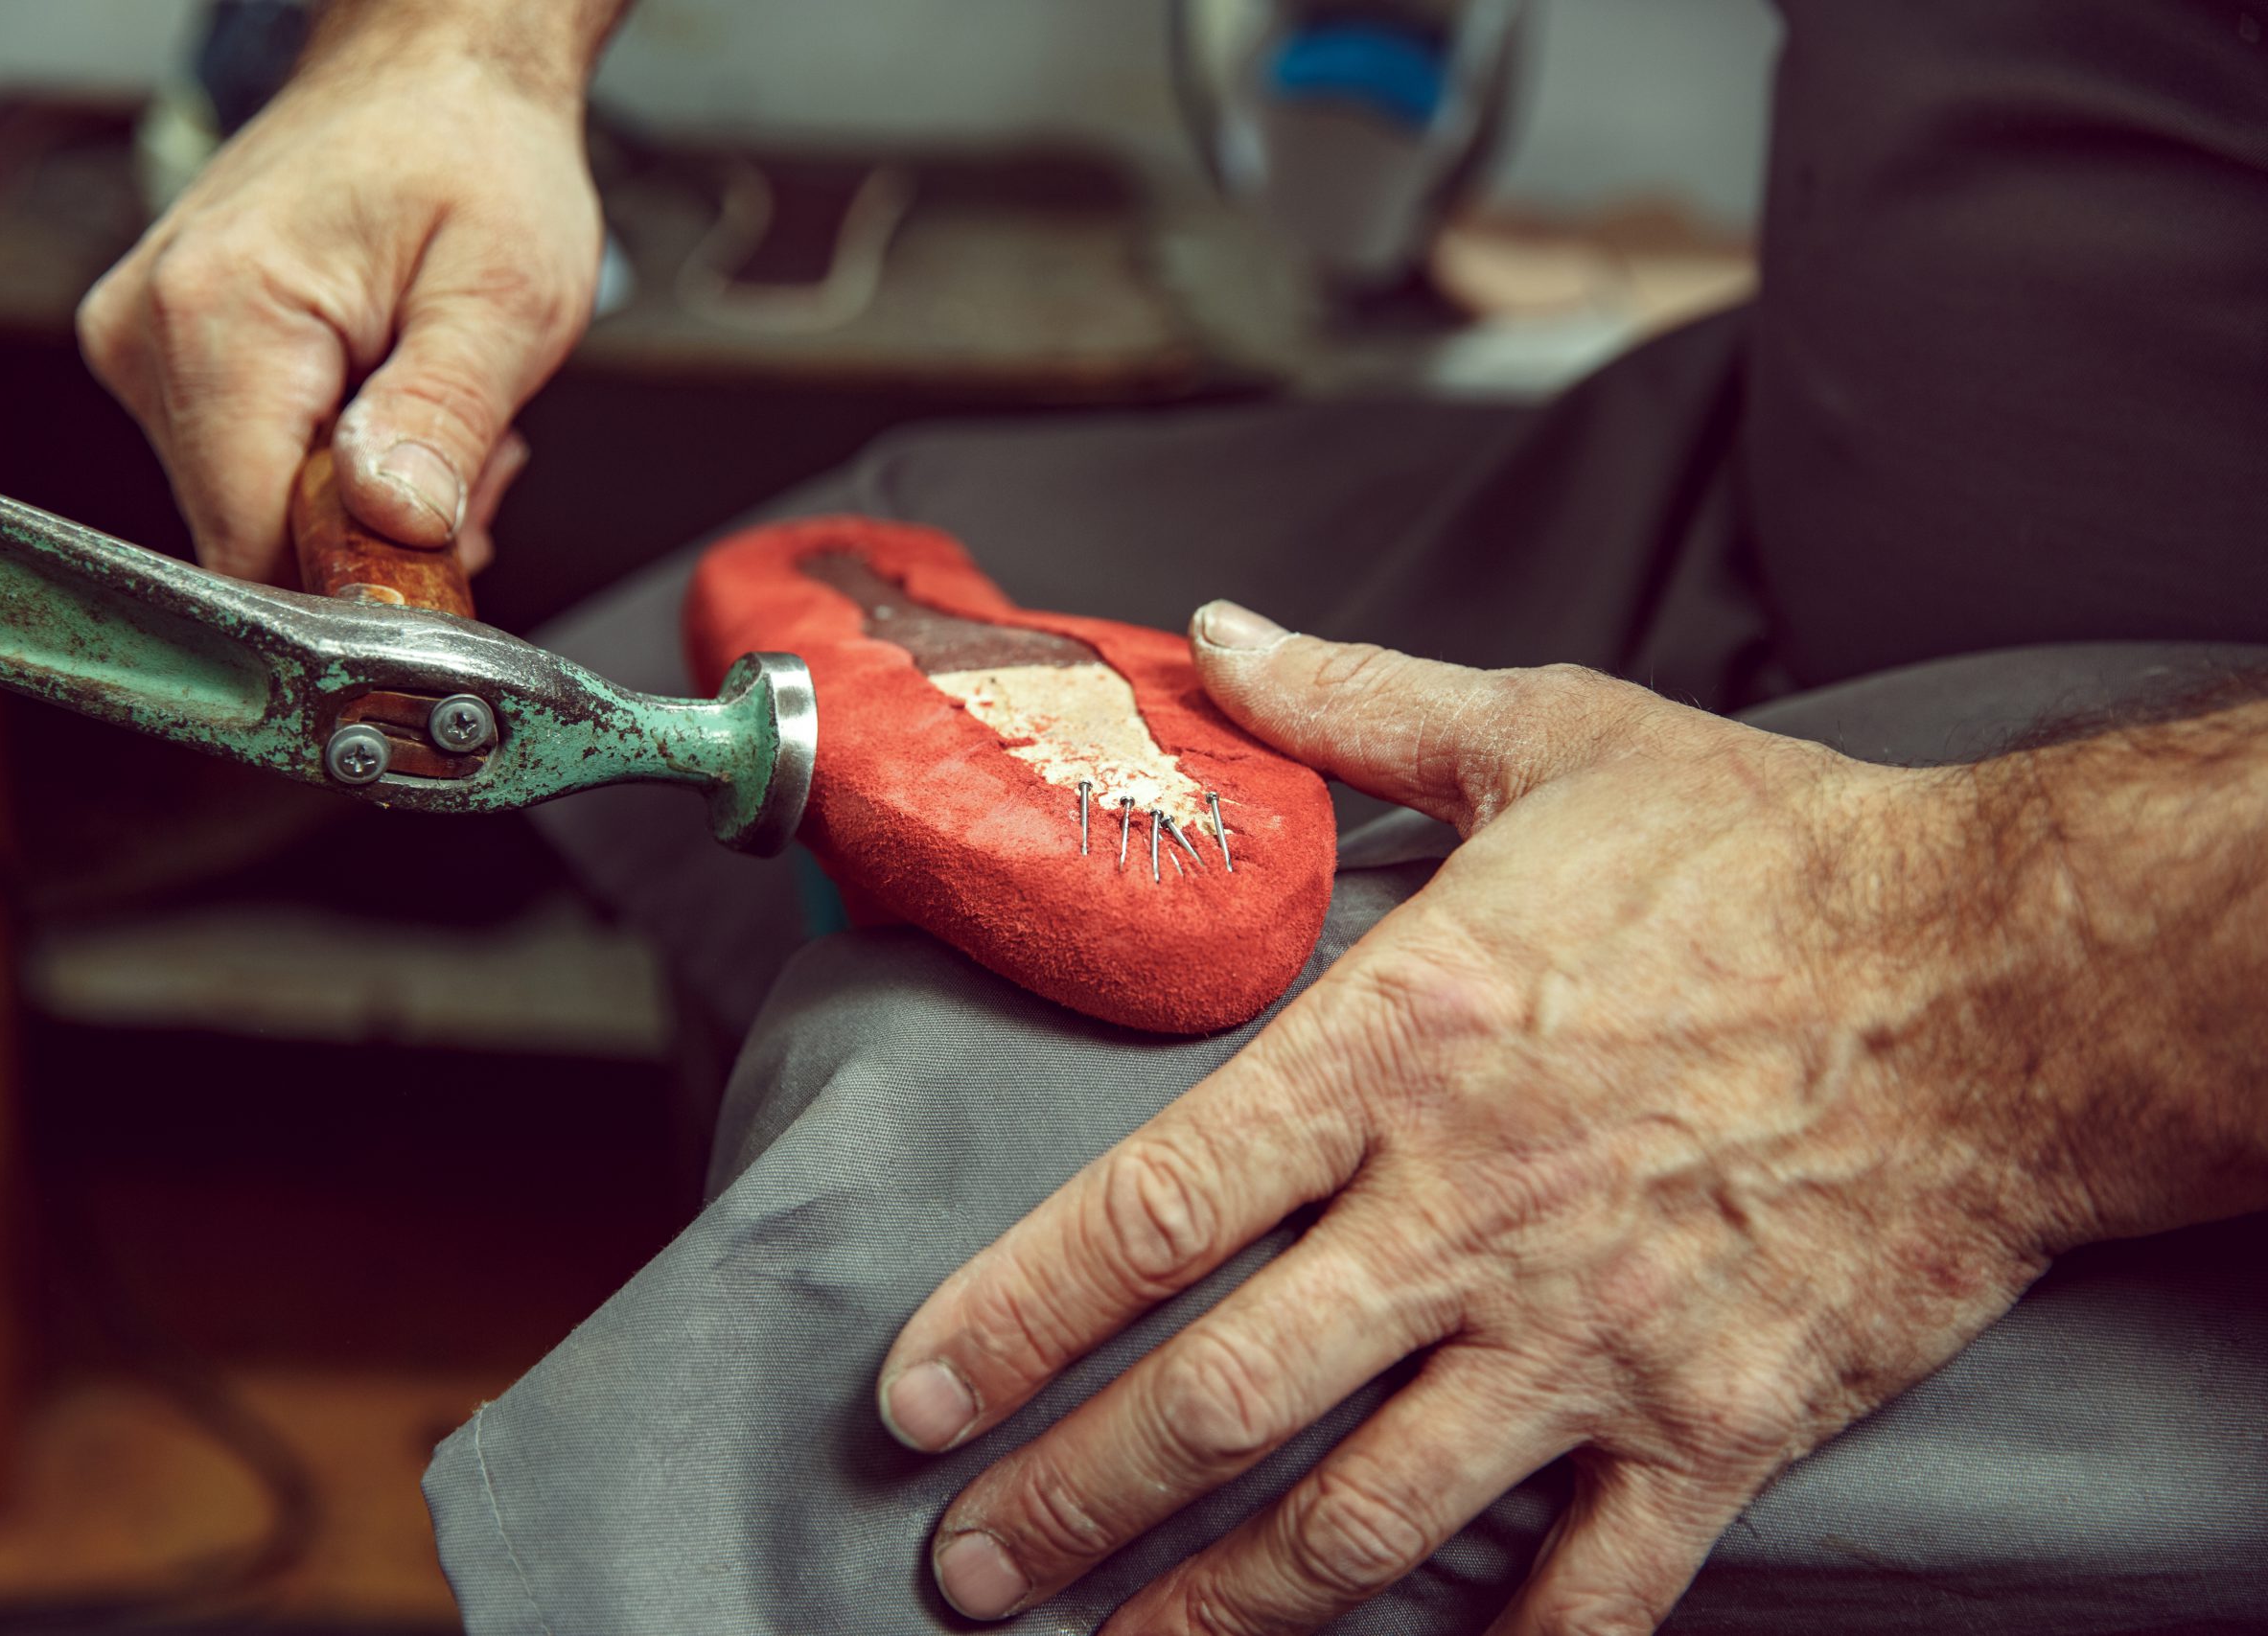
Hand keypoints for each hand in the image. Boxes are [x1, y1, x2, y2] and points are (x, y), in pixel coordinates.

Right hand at [77, 21, 601, 579]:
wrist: (435, 79)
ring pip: (253, 514)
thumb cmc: (475, 158)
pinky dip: (334, 469)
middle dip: (369, 538)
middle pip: (248, 537)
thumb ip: (443, 422)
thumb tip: (392, 528)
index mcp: (218, 317)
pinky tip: (392, 406)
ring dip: (361, 503)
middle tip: (466, 463)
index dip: (347, 586)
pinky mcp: (165, 356)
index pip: (247, 543)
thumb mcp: (503, 299)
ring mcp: (144, 345)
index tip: (437, 570)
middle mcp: (148, 332)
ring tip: (436, 412)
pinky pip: (247, 470)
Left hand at [876, 604, 2120, 1632]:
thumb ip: (1353, 706)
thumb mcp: (1545, 739)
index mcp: (1398, 1049)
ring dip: (1224, 1605)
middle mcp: (1465, 1214)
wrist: (2007, 978)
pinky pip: (1585, 1591)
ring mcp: (1586, 1340)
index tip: (918, 1397)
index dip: (1014, 1318)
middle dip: (1073, 1497)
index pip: (1153, 1212)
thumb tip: (1215, 638)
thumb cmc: (1772, 856)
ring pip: (1364, 1518)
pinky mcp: (1711, 1425)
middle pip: (1220, 1396)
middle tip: (967, 1566)